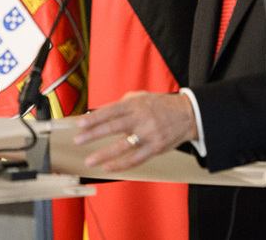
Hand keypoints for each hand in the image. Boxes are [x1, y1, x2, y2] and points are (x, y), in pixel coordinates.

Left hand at [73, 91, 197, 171]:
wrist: (187, 114)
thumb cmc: (159, 105)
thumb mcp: (140, 97)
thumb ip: (121, 104)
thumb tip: (98, 113)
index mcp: (135, 104)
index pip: (110, 111)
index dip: (94, 118)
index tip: (80, 124)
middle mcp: (141, 118)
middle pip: (113, 127)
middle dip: (93, 134)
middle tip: (78, 140)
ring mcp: (149, 134)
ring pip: (123, 146)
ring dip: (104, 154)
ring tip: (90, 160)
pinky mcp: (156, 147)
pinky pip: (136, 159)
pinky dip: (121, 165)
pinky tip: (108, 167)